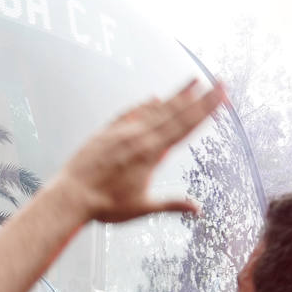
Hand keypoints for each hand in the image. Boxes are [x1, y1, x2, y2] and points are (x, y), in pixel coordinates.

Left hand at [58, 80, 224, 223]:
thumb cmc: (104, 205)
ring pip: (153, 109)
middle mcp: (138, 136)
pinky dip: (142, 105)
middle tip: (217, 81)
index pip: (186, 126)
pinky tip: (151, 99)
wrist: (70, 196)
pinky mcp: (106, 133)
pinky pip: (129, 114)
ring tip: (192, 82)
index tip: (222, 95)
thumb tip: (197, 209)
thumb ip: (171, 205)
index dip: (206, 110)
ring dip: (174, 96)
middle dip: (199, 96)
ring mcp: (121, 132)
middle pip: (175, 112)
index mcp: (150, 153)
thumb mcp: (142, 207)